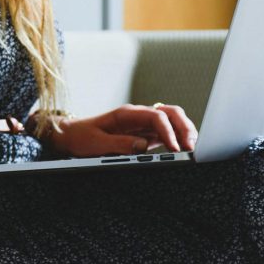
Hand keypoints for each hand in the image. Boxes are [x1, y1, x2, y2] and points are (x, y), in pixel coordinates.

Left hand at [48, 104, 197, 156]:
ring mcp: (143, 125)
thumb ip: (119, 144)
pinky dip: (177, 140)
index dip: (168, 131)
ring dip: (184, 132)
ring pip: (172, 122)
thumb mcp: (96, 143)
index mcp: (127, 114)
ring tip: (192, 149)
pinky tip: (182, 151)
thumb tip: (142, 147)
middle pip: (170, 113)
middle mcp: (138, 116)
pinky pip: (166, 134)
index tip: (174, 148)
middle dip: (184, 127)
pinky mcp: (144, 136)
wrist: (71, 136)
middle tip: (192, 146)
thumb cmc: (81, 137)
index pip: (156, 116)